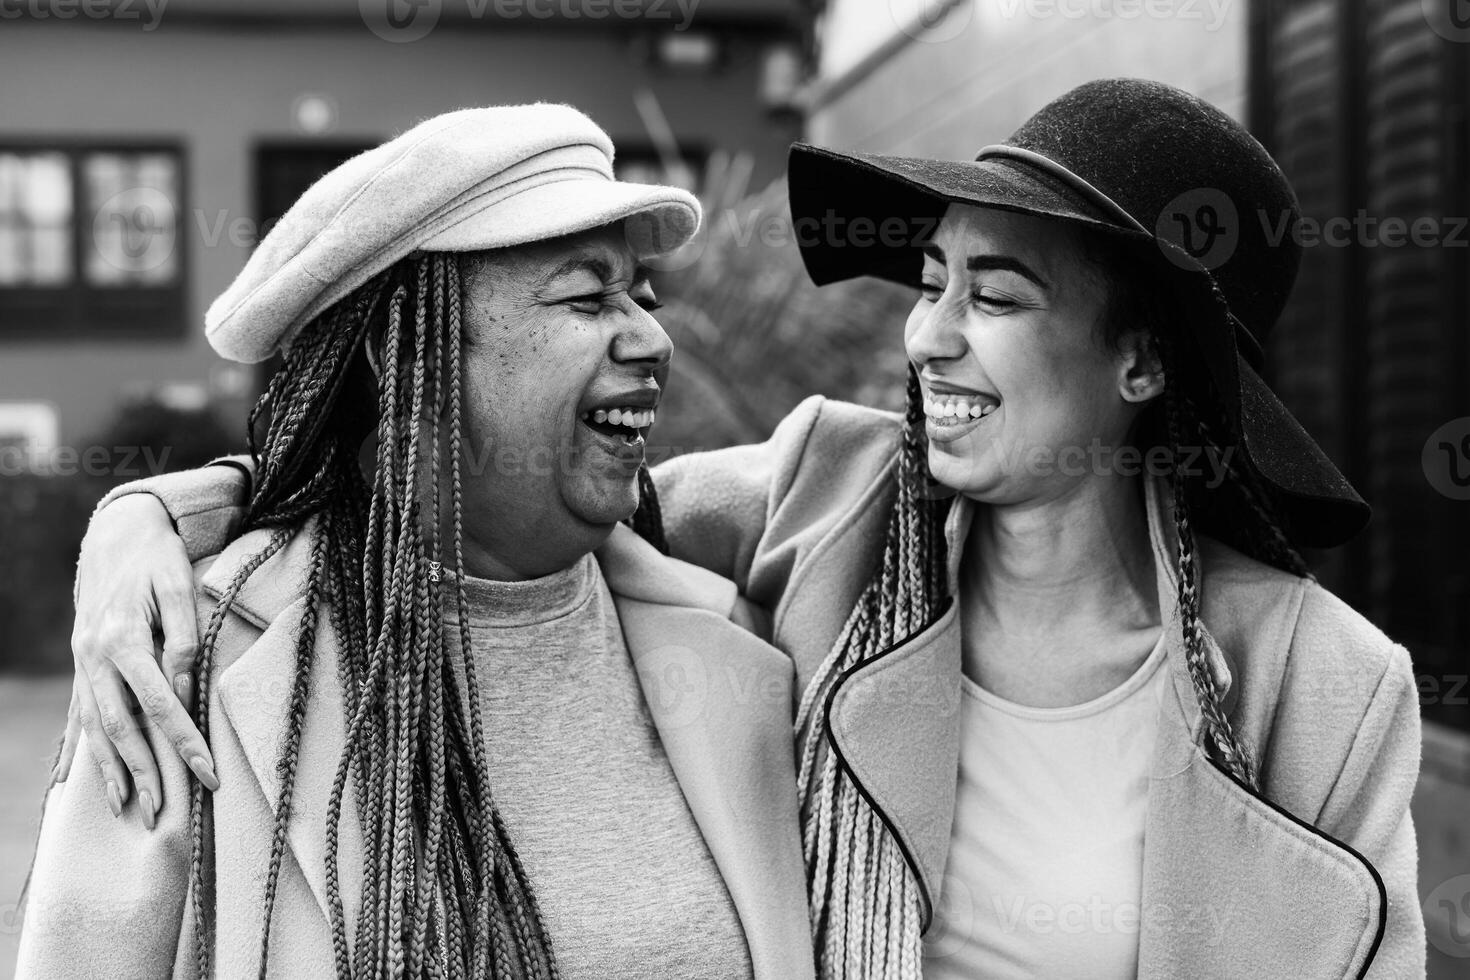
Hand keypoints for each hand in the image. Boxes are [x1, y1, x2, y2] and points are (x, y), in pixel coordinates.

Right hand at [60, 493, 217, 827]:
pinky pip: (78, 713)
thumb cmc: (158, 558)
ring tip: (124, 807)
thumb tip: (183, 692)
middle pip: (121, 727)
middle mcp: (96, 657)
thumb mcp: (180, 588)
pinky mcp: (81, 663)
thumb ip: (183, 641)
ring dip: (108, 770)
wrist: (116, 531)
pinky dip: (77, 747)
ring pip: (94, 727)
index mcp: (124, 639)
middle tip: (161, 814)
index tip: (207, 775)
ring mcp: (83, 662)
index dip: (184, 744)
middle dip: (143, 773)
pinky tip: (70, 779)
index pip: (160, 706)